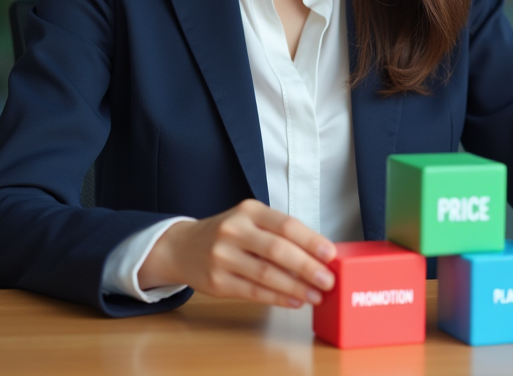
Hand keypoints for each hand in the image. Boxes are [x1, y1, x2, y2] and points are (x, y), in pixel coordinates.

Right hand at [138, 199, 336, 308]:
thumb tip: (318, 255)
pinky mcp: (217, 282)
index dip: (311, 240)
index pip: (286, 225)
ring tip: (316, 295)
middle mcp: (234, 231)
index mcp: (249, 211)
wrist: (182, 247)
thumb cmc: (227, 234)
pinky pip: (253, 292)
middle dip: (307, 267)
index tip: (330, 254)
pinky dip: (278, 297)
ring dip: (296, 287)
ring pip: (266, 274)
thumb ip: (279, 233)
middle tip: (328, 280)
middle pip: (277, 250)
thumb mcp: (250, 221)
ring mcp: (222, 257)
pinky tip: (295, 301)